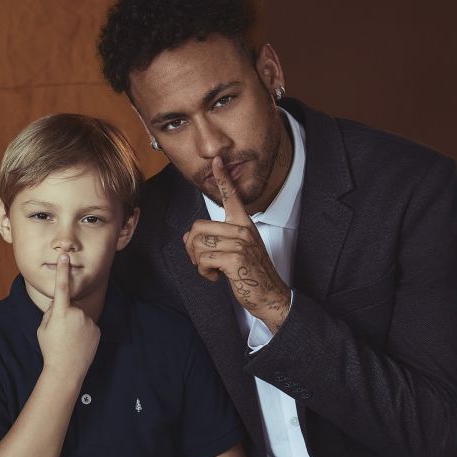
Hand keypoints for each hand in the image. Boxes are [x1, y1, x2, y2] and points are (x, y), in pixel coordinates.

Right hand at [36, 254, 99, 379]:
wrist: (66, 370)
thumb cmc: (50, 349)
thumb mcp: (42, 328)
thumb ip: (51, 312)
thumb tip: (59, 304)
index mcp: (60, 311)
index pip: (61, 286)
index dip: (62, 270)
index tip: (64, 256)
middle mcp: (77, 313)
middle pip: (68, 306)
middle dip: (63, 314)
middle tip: (58, 333)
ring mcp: (89, 321)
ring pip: (78, 317)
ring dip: (73, 324)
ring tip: (68, 341)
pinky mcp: (97, 330)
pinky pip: (87, 326)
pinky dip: (82, 332)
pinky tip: (78, 344)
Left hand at [182, 156, 291, 331]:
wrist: (269, 295)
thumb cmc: (251, 273)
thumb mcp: (233, 251)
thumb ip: (212, 240)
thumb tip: (188, 236)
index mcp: (243, 224)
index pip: (232, 197)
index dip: (223, 178)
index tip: (217, 161)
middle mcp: (243, 230)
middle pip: (198, 227)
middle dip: (191, 248)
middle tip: (201, 261)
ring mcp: (240, 243)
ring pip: (198, 244)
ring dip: (198, 261)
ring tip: (212, 269)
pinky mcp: (235, 258)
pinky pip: (203, 259)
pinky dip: (204, 272)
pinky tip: (216, 277)